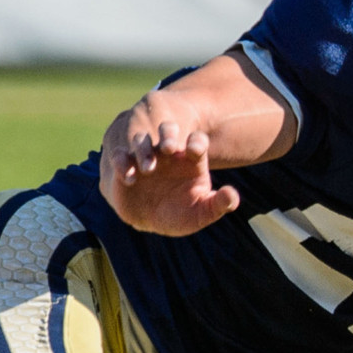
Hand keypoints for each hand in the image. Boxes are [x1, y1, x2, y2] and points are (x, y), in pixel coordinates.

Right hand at [101, 97, 242, 234]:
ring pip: (143, 140)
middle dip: (169, 134)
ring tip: (149, 170)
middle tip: (169, 148)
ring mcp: (145, 157)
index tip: (194, 151)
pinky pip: (120, 156)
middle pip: (169, 130)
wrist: (152, 222)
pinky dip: (122, 162)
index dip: (197, 142)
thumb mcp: (202, 213)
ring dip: (144, 149)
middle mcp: (168, 153)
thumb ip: (218, 204)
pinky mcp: (124, 166)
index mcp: (191, 159)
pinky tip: (129, 179)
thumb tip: (232, 196)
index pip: (197, 141)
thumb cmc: (181, 214)